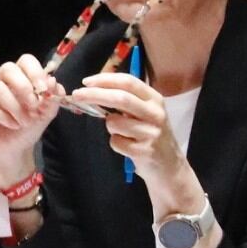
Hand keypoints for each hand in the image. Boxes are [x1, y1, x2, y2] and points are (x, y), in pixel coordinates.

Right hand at [0, 56, 64, 188]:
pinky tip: (11, 124)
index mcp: (17, 76)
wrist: (13, 151)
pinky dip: (1, 115)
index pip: (25, 61)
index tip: (44, 89)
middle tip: (34, 106)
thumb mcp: (45, 114)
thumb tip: (53, 82)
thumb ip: (52, 98)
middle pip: (8, 69)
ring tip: (24, 122)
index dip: (35, 71)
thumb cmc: (26, 128)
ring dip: (14, 107)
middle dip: (24, 87)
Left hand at [67, 72, 193, 199]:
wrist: (169, 167)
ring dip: (109, 126)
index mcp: (155, 99)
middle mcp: (155, 113)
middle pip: (120, 98)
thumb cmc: (151, 136)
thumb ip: (127, 101)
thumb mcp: (146, 113)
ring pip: (114, 123)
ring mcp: (151, 132)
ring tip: (122, 133)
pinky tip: (127, 147)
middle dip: (95, 95)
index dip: (106, 80)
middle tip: (76, 94)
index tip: (86, 81)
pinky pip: (116, 142)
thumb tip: (95, 89)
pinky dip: (115, 143)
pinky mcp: (144, 151)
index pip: (128, 82)